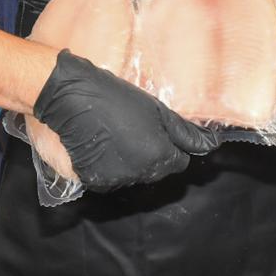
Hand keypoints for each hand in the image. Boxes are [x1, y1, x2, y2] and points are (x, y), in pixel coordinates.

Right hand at [33, 50, 218, 192]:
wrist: (65, 95)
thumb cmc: (111, 95)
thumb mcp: (154, 107)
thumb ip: (184, 131)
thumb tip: (210, 144)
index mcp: (158, 154)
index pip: (178, 161)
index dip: (168, 145)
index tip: (154, 130)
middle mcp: (138, 173)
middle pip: (155, 170)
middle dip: (148, 153)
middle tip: (130, 129)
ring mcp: (113, 179)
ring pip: (130, 175)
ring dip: (126, 160)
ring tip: (110, 134)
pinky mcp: (89, 181)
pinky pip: (105, 178)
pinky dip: (103, 165)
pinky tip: (95, 143)